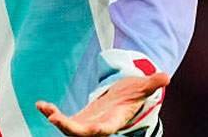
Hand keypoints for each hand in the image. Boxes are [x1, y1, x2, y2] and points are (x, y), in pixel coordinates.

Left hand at [35, 72, 168, 135]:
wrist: (123, 100)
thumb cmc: (132, 94)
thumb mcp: (142, 86)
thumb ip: (152, 83)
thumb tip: (166, 76)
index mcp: (115, 120)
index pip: (106, 128)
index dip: (98, 129)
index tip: (90, 129)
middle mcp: (99, 126)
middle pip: (83, 133)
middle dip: (69, 128)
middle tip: (55, 119)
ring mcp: (87, 124)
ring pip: (70, 128)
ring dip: (57, 120)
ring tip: (46, 108)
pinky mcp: (78, 119)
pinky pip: (62, 119)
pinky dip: (51, 112)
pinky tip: (40, 105)